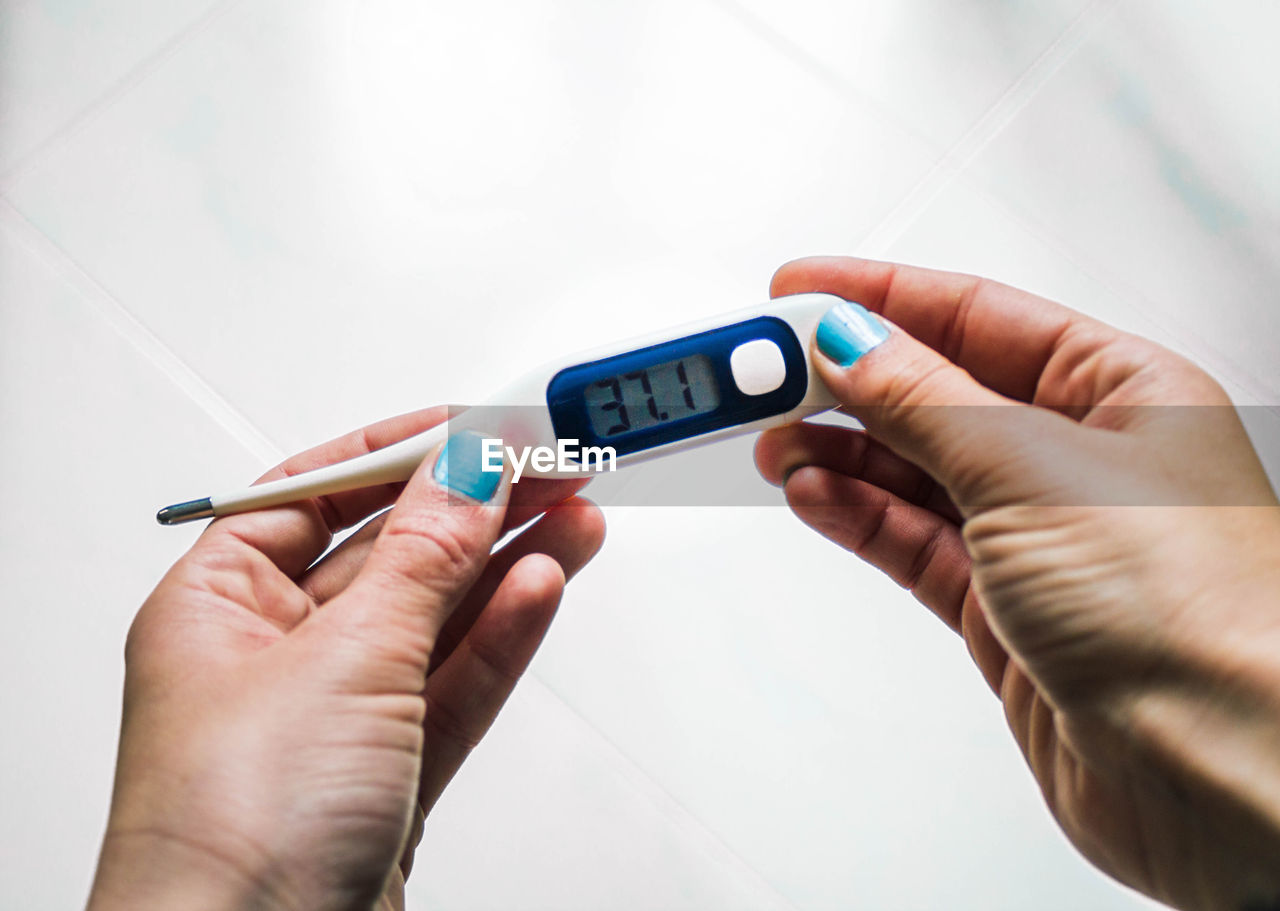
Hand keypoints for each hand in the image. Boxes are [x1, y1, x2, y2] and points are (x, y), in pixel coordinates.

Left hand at [88, 408, 604, 910]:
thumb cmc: (233, 831)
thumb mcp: (343, 658)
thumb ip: (424, 558)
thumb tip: (470, 469)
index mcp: (217, 607)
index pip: (317, 494)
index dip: (401, 452)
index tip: (477, 424)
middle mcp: (272, 656)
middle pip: (392, 553)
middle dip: (475, 508)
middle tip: (552, 465)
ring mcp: (337, 717)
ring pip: (439, 617)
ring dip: (508, 565)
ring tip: (576, 515)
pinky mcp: (391, 772)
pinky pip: (455, 681)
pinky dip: (502, 635)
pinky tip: (543, 586)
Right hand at [755, 257, 1279, 909]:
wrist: (1216, 771)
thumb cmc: (1192, 614)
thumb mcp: (1031, 467)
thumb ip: (924, 401)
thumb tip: (852, 341)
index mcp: (1120, 389)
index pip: (975, 315)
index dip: (879, 297)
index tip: (798, 291)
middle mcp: (1079, 457)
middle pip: (933, 392)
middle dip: (843, 379)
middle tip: (762, 372)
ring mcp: (1037, 534)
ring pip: (912, 469)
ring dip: (838, 449)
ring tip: (772, 437)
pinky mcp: (1003, 607)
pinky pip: (910, 539)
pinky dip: (856, 513)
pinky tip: (813, 491)